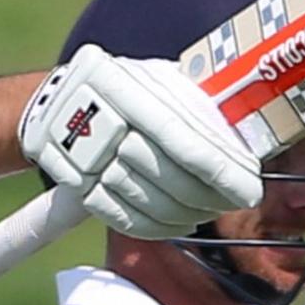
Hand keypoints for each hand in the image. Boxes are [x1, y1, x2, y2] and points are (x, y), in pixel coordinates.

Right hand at [19, 43, 261, 237]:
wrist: (54, 100)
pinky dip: (157, 228)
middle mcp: (102, 118)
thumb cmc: (123, 86)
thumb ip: (195, 103)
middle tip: (231, 201)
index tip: (249, 191)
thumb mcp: (156, 76)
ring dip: (186, 215)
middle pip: (170, 176)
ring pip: (148, 202)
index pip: (185, 141)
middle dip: (209, 198)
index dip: (222, 173)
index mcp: (127, 85)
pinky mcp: (75, 185)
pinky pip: (122, 218)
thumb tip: (242, 141)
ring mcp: (83, 156)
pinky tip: (179, 224)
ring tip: (208, 212)